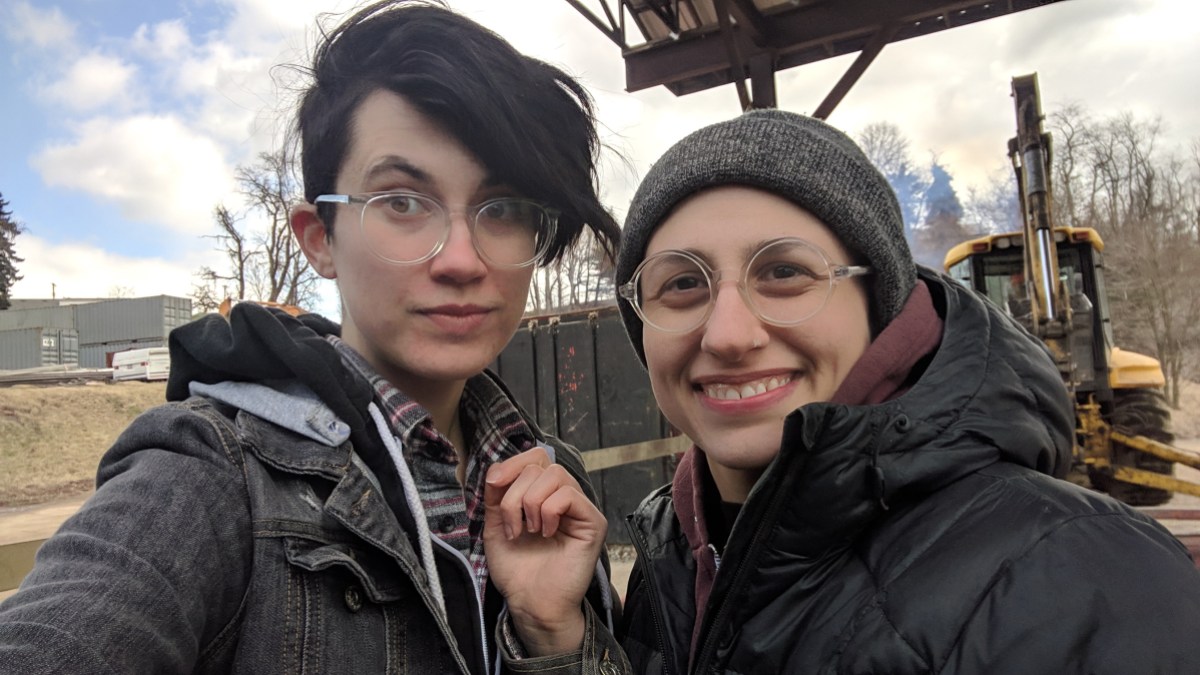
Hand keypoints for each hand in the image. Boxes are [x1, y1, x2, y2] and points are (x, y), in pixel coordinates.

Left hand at [484, 446, 606, 655]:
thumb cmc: (517, 569)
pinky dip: (549, 511)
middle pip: (540, 464)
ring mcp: (581, 508)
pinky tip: (545, 533)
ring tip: (529, 531)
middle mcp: (565, 497)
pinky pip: (569, 495)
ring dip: (530, 503)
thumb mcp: (496, 524)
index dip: (512, 464)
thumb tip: (497, 468)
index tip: (493, 486)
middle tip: (513, 526)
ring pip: (555, 475)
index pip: (535, 457)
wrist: (530, 603)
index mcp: (543, 494)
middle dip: (515, 493)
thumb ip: (497, 494)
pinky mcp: (593, 522)